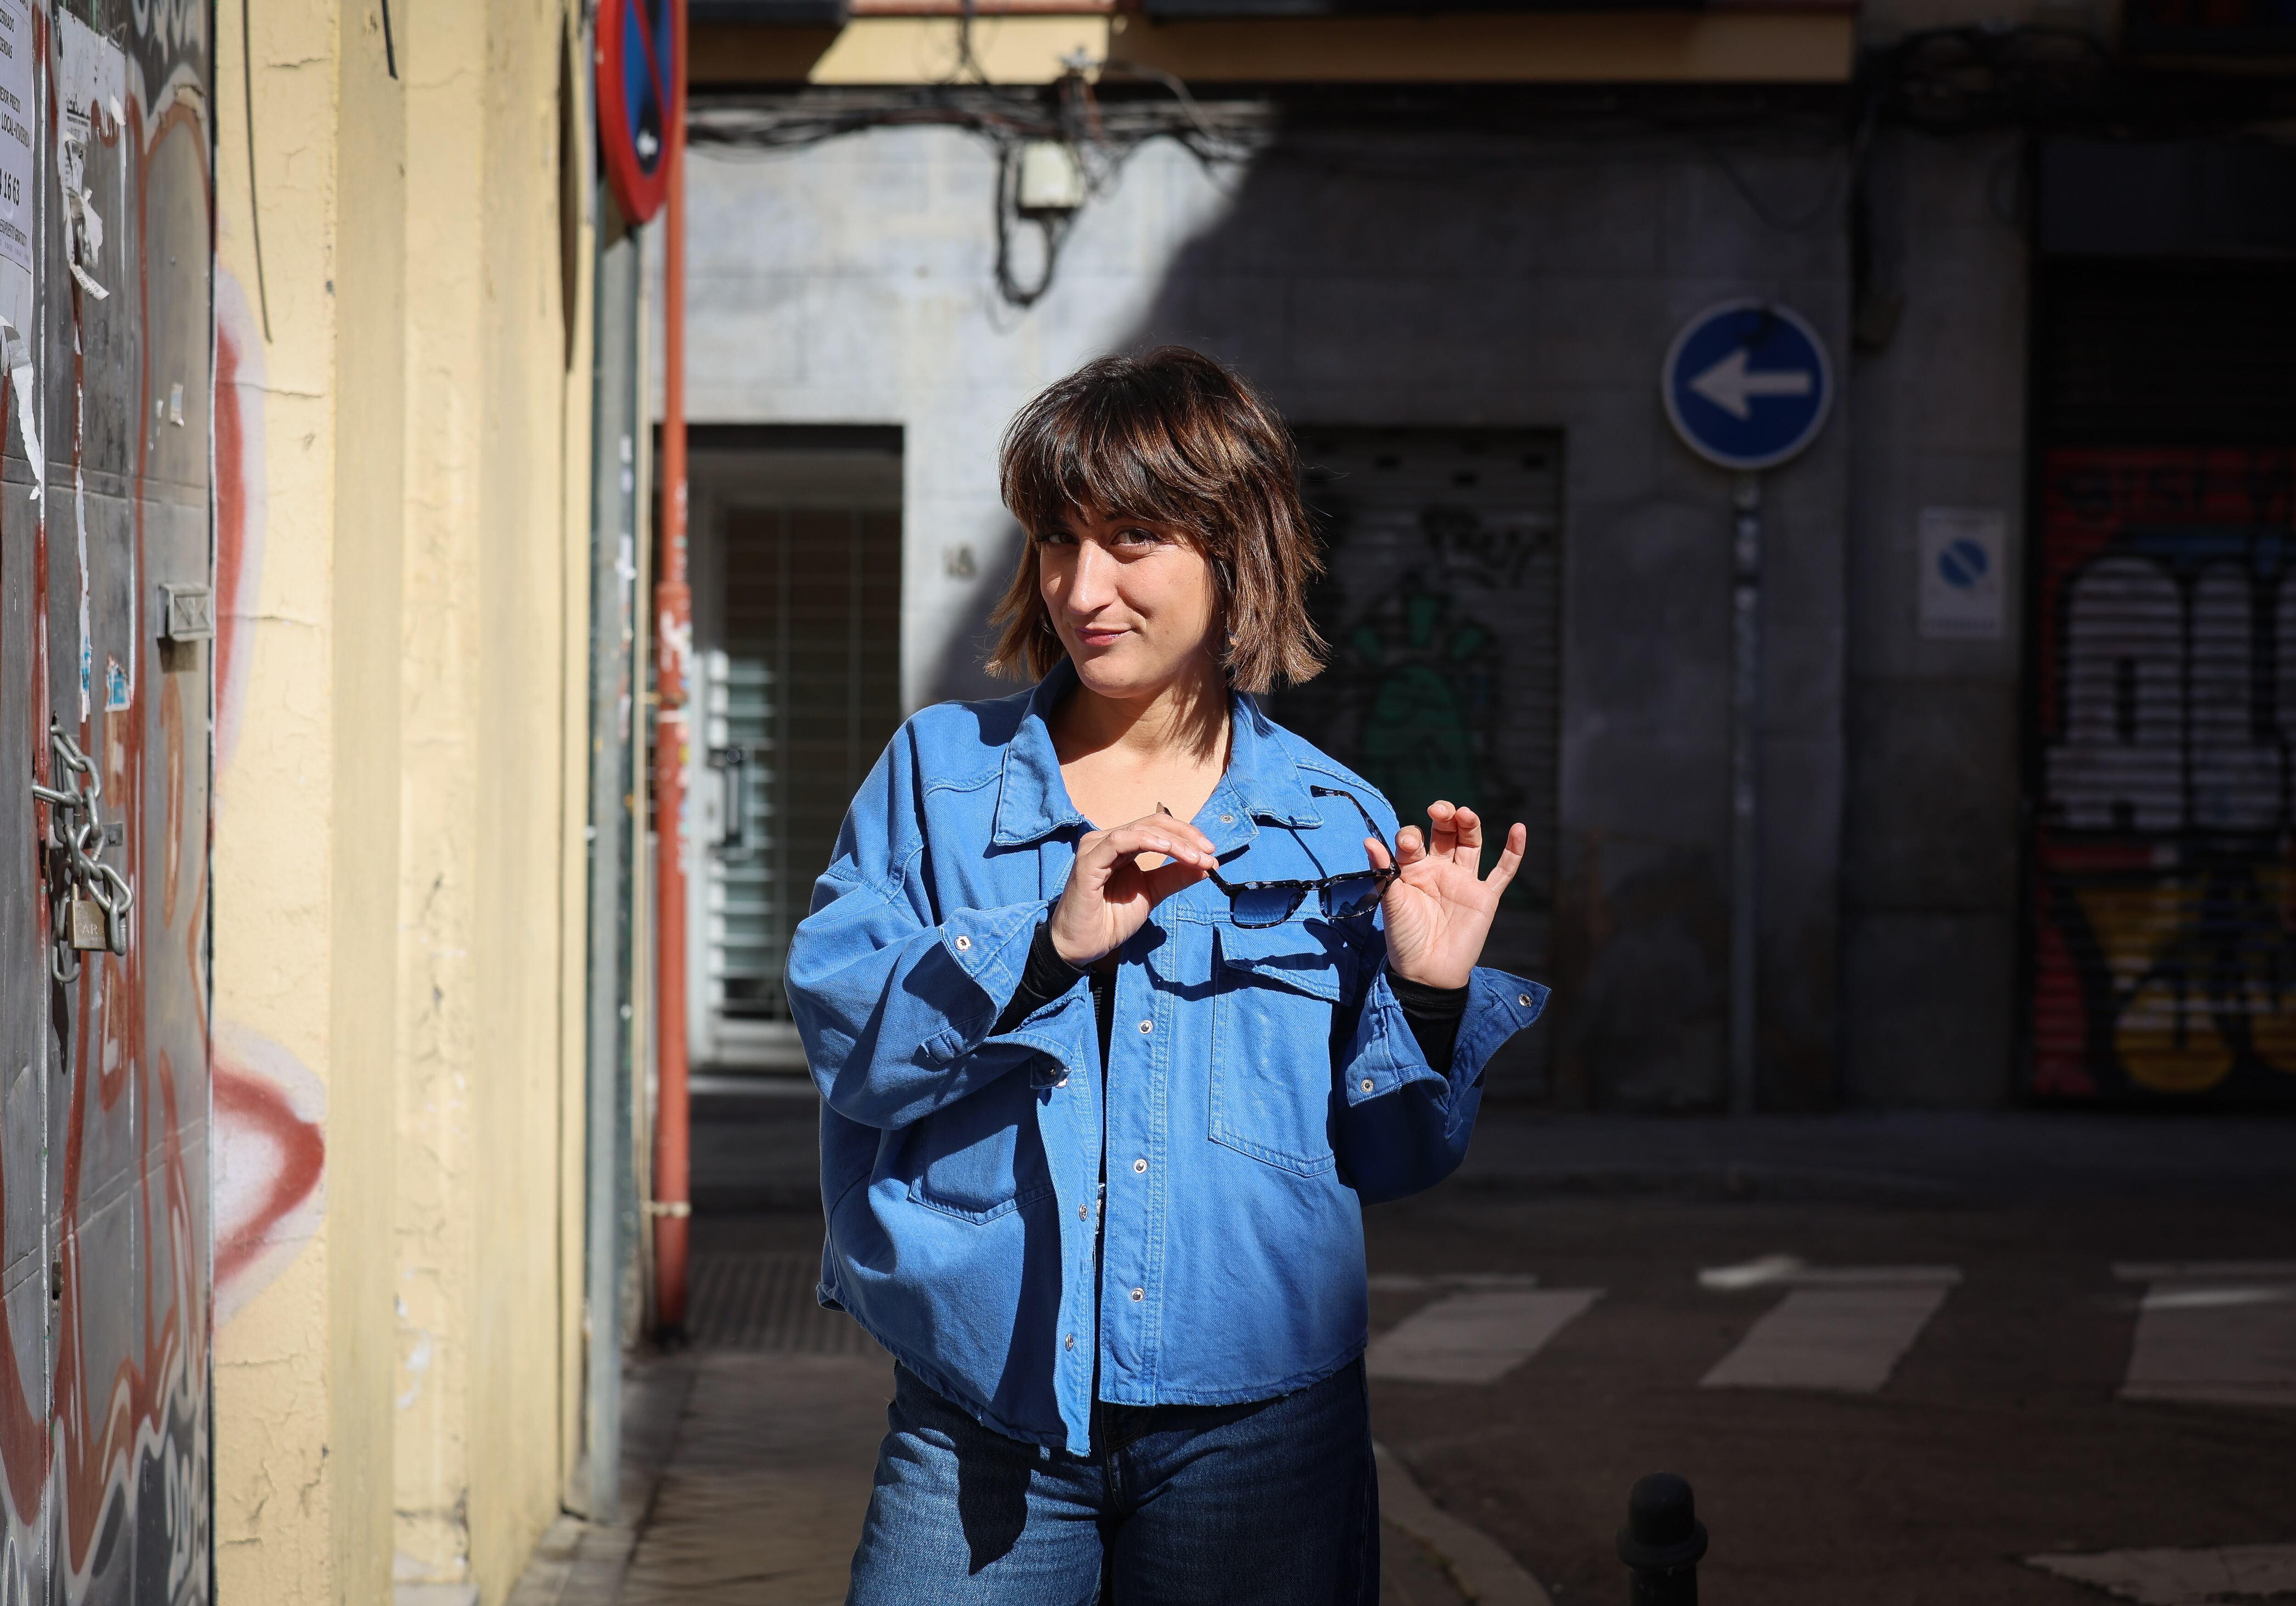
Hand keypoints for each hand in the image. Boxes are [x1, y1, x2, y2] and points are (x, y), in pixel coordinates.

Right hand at [1048, 813, 1217, 967]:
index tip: (1212, 855)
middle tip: (1209, 854)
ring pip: (1141, 830)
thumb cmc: (1111, 919)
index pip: (1159, 827)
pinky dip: (1146, 841)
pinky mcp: (1088, 861)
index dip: (1188, 836)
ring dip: (1173, 842)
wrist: (1082, 945)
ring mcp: (1096, 848)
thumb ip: (1174, 877)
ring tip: (1195, 857)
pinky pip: (1119, 841)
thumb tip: (1207, 864)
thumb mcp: (1151, 894)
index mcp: (1122, 845)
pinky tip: (1167, 848)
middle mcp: (1108, 840)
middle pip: (1153, 823)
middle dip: (1186, 837)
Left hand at [1368, 801, 1524, 989]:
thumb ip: (1383, 871)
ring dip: (1470, 824)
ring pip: (1471, 844)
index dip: (1411, 835)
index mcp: (1414, 869)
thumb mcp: (1389, 902)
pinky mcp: (1486, 897)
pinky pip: (1504, 871)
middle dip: (1443, 816)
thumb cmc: (1404, 938)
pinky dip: (1514, 850)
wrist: (1427, 971)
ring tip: (1465, 813)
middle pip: (1445, 833)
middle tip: (1439, 809)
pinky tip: (1519, 827)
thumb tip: (1368, 840)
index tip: (1408, 843)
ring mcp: (1464, 882)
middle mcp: (1440, 870)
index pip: (1415, 839)